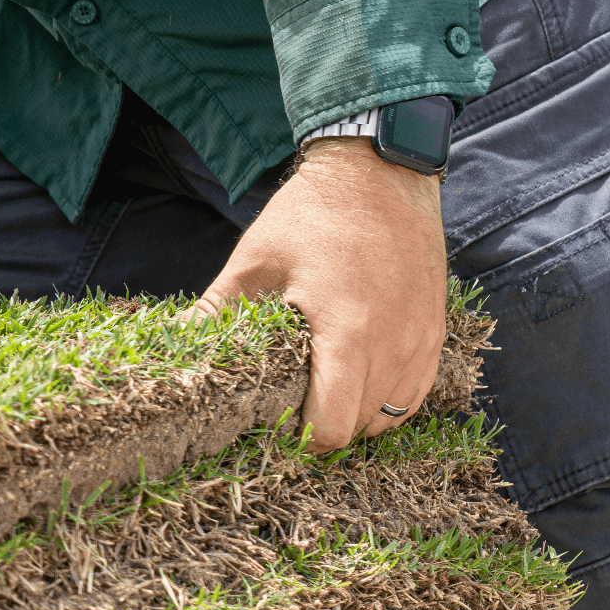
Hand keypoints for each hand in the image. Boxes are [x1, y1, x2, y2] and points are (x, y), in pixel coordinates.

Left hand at [191, 137, 447, 453]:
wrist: (380, 171)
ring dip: (355, 416)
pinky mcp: (436, 331)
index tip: (272, 423)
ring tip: (319, 392)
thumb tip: (173, 341)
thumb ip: (217, 311)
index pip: (332, 427)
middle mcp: (395, 344)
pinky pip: (415, 392)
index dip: (299, 438)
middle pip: (359, 428)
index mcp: (348, 332)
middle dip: (322, 428)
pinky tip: (355, 379)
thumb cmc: (313, 212)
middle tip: (287, 407)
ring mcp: (422, 340)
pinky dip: (387, 399)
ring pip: (391, 417)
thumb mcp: (255, 261)